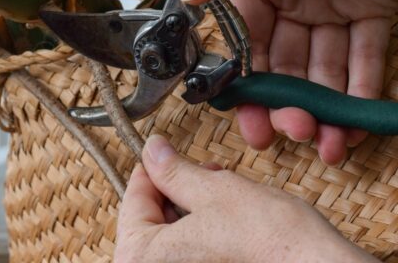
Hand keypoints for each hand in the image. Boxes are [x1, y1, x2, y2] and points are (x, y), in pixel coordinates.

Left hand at [114, 135, 374, 261]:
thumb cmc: (269, 240)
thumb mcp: (213, 191)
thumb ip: (173, 171)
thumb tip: (152, 150)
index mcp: (141, 257)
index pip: (133, 202)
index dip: (149, 170)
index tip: (159, 153)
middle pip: (149, 221)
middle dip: (174, 190)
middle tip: (200, 170)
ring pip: (170, 236)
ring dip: (189, 208)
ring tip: (219, 189)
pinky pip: (187, 253)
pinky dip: (200, 233)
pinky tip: (224, 217)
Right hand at [182, 0, 397, 164]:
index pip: (242, 37)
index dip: (242, 78)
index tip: (244, 112)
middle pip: (280, 63)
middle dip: (281, 103)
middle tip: (287, 132)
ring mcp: (332, 4)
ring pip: (321, 69)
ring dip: (320, 107)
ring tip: (322, 139)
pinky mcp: (374, 6)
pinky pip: (366, 56)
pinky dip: (362, 92)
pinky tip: (355, 120)